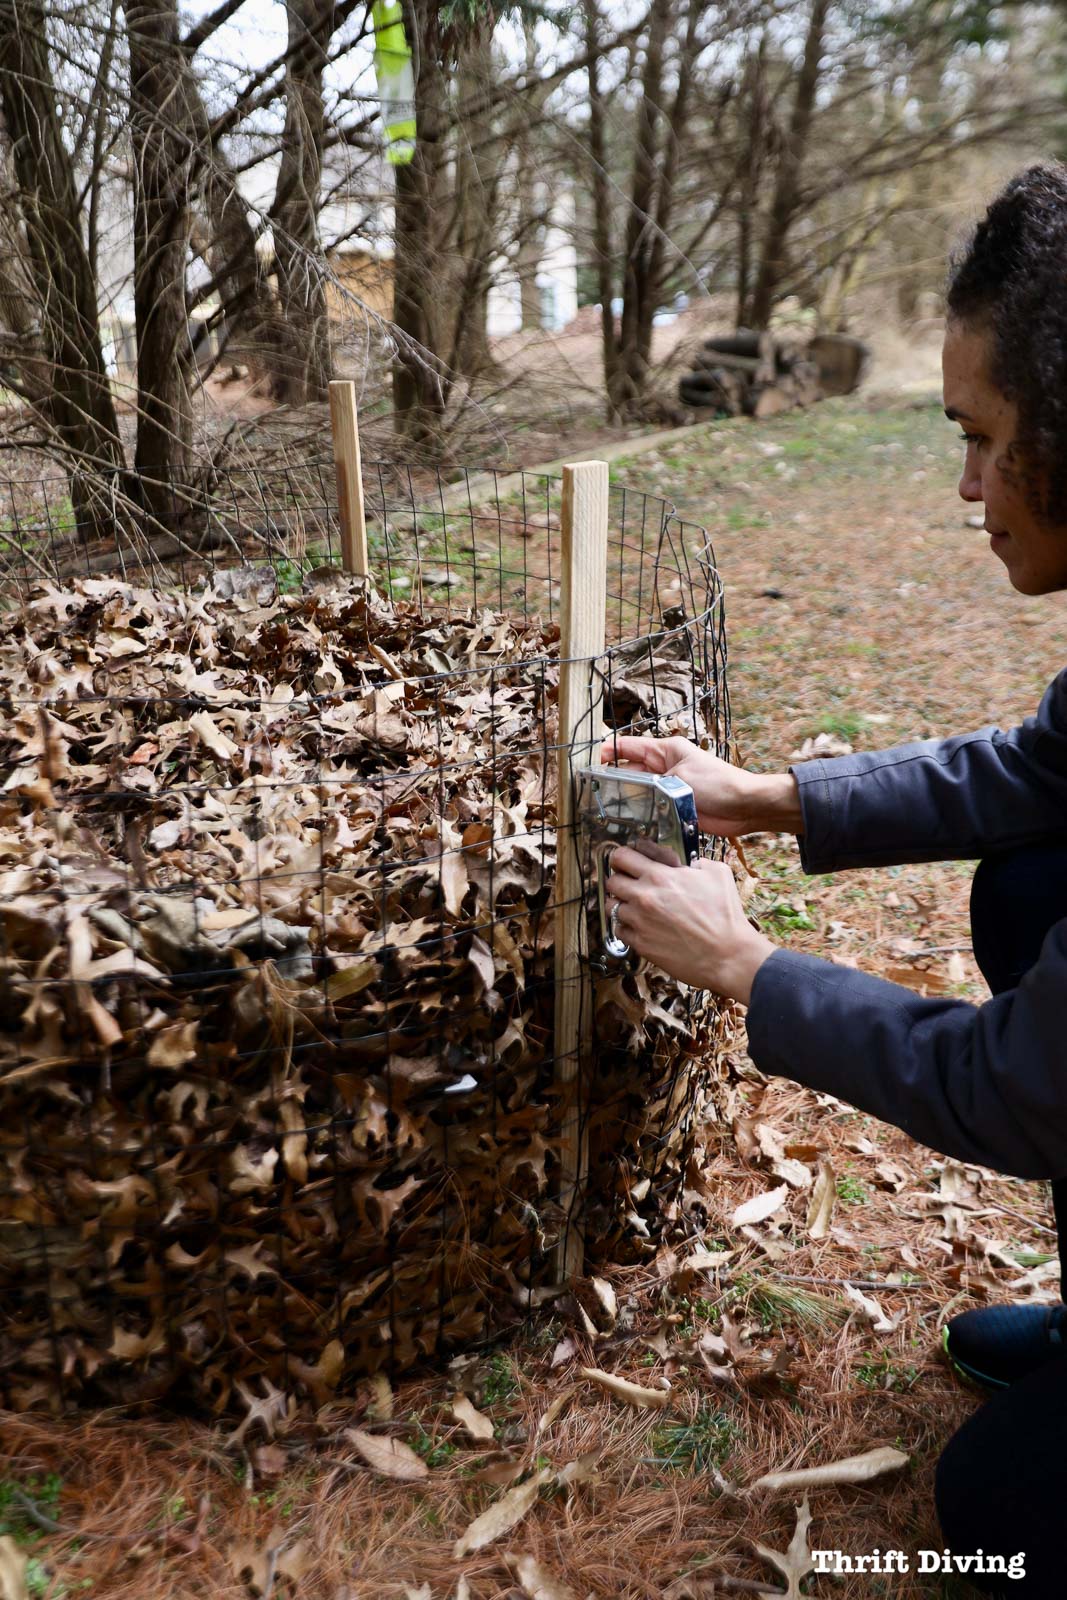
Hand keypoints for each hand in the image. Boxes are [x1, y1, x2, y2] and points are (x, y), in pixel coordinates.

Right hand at [599, 735, 802, 837]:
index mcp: (666, 750)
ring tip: (604, 809)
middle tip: (591, 792)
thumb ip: (653, 784)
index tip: (589, 763)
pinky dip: (640, 814)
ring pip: (638, 792)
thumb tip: (629, 792)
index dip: (608, 752)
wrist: (744, 807)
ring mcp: (668, 788)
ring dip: (626, 799)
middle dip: (613, 780)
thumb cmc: (719, 784)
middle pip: (630, 771)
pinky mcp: (674, 807)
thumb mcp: (681, 778)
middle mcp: (664, 767)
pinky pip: (651, 809)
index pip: (628, 746)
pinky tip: (626, 822)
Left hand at [606, 845, 775, 1002]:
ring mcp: (639, 921)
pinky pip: (619, 930)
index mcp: (660, 875)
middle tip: (632, 884)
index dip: (624, 857)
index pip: (622, 856)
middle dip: (621, 879)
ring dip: (621, 904)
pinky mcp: (640, 943)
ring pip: (611, 906)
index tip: (629, 862)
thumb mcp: (718, 874)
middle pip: (611, 880)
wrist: (727, 955)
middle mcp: (644, 896)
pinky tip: (641, 926)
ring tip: (637, 907)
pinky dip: (626, 926)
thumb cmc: (726, 915)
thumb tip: (689, 863)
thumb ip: (698, 862)